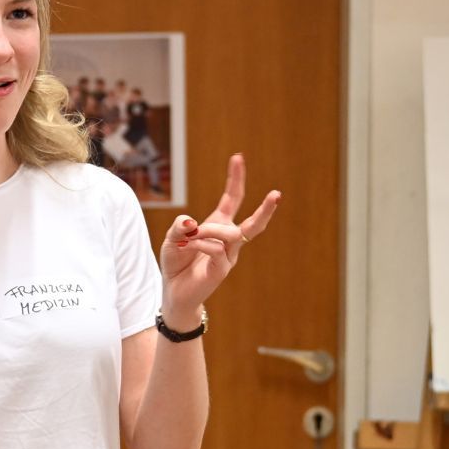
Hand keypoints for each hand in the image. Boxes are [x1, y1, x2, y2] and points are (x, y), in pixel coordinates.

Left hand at [159, 153, 280, 325]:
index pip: (232, 198)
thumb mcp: (171, 238)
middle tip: (277, 194)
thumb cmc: (176, 262)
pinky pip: (217, 250)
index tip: (238, 157)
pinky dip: (200, 244)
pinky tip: (186, 247)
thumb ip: (180, 227)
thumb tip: (192, 222)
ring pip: (230, 234)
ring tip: (189, 235)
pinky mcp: (223, 270)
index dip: (235, 178)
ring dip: (208, 230)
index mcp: (218, 224)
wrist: (174, 292)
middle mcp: (228, 239)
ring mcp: (228, 255)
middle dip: (266, 208)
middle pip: (253, 222)